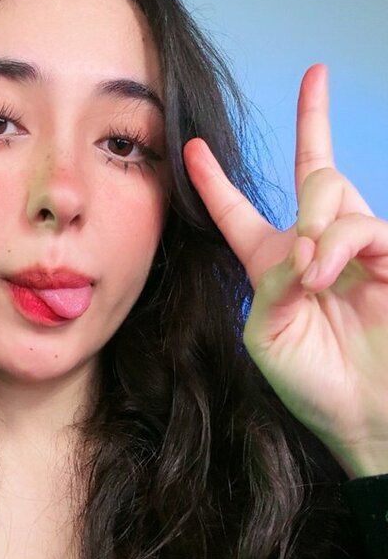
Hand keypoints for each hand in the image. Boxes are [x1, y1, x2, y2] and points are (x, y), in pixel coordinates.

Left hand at [183, 64, 387, 477]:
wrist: (364, 418)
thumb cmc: (313, 385)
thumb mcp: (266, 336)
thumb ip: (270, 283)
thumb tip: (303, 243)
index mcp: (273, 266)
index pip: (239, 212)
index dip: (215, 180)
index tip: (194, 146)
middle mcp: (316, 247)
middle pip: (314, 168)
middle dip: (311, 140)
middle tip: (300, 244)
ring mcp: (356, 249)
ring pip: (331, 186)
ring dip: (314, 224)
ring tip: (315, 277)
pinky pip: (359, 225)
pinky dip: (336, 246)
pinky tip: (325, 276)